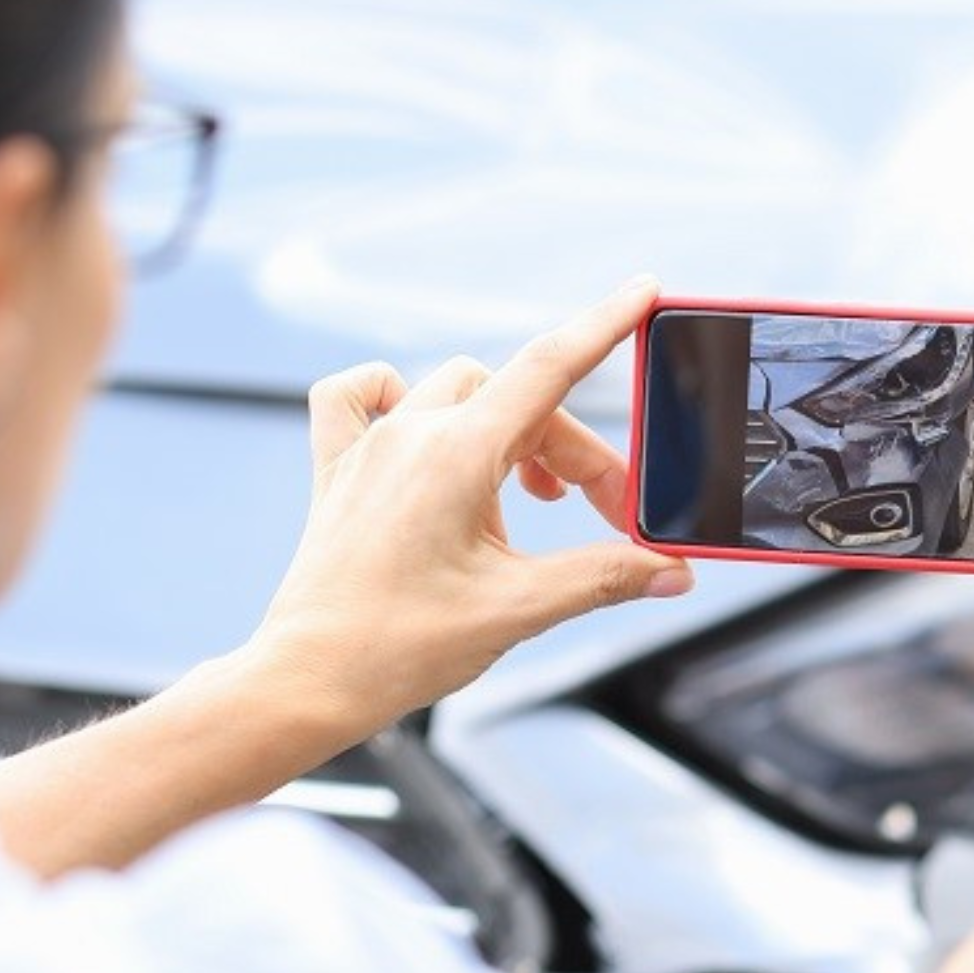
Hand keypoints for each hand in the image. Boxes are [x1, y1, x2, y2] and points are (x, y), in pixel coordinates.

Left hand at [242, 277, 692, 743]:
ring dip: (509, 433)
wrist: (304, 682)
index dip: (605, 325)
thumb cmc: (396, 648)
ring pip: (457, 394)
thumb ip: (603, 578)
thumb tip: (669, 571)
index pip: (548, 367)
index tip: (642, 290)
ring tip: (530, 501)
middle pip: (520, 402)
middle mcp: (410, 435)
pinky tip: (419, 433)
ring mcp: (370, 447)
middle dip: (574, 453)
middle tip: (609, 515)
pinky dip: (398, 399)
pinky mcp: (339, 471)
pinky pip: (361, 397)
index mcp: (454, 456)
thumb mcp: (518, 610)